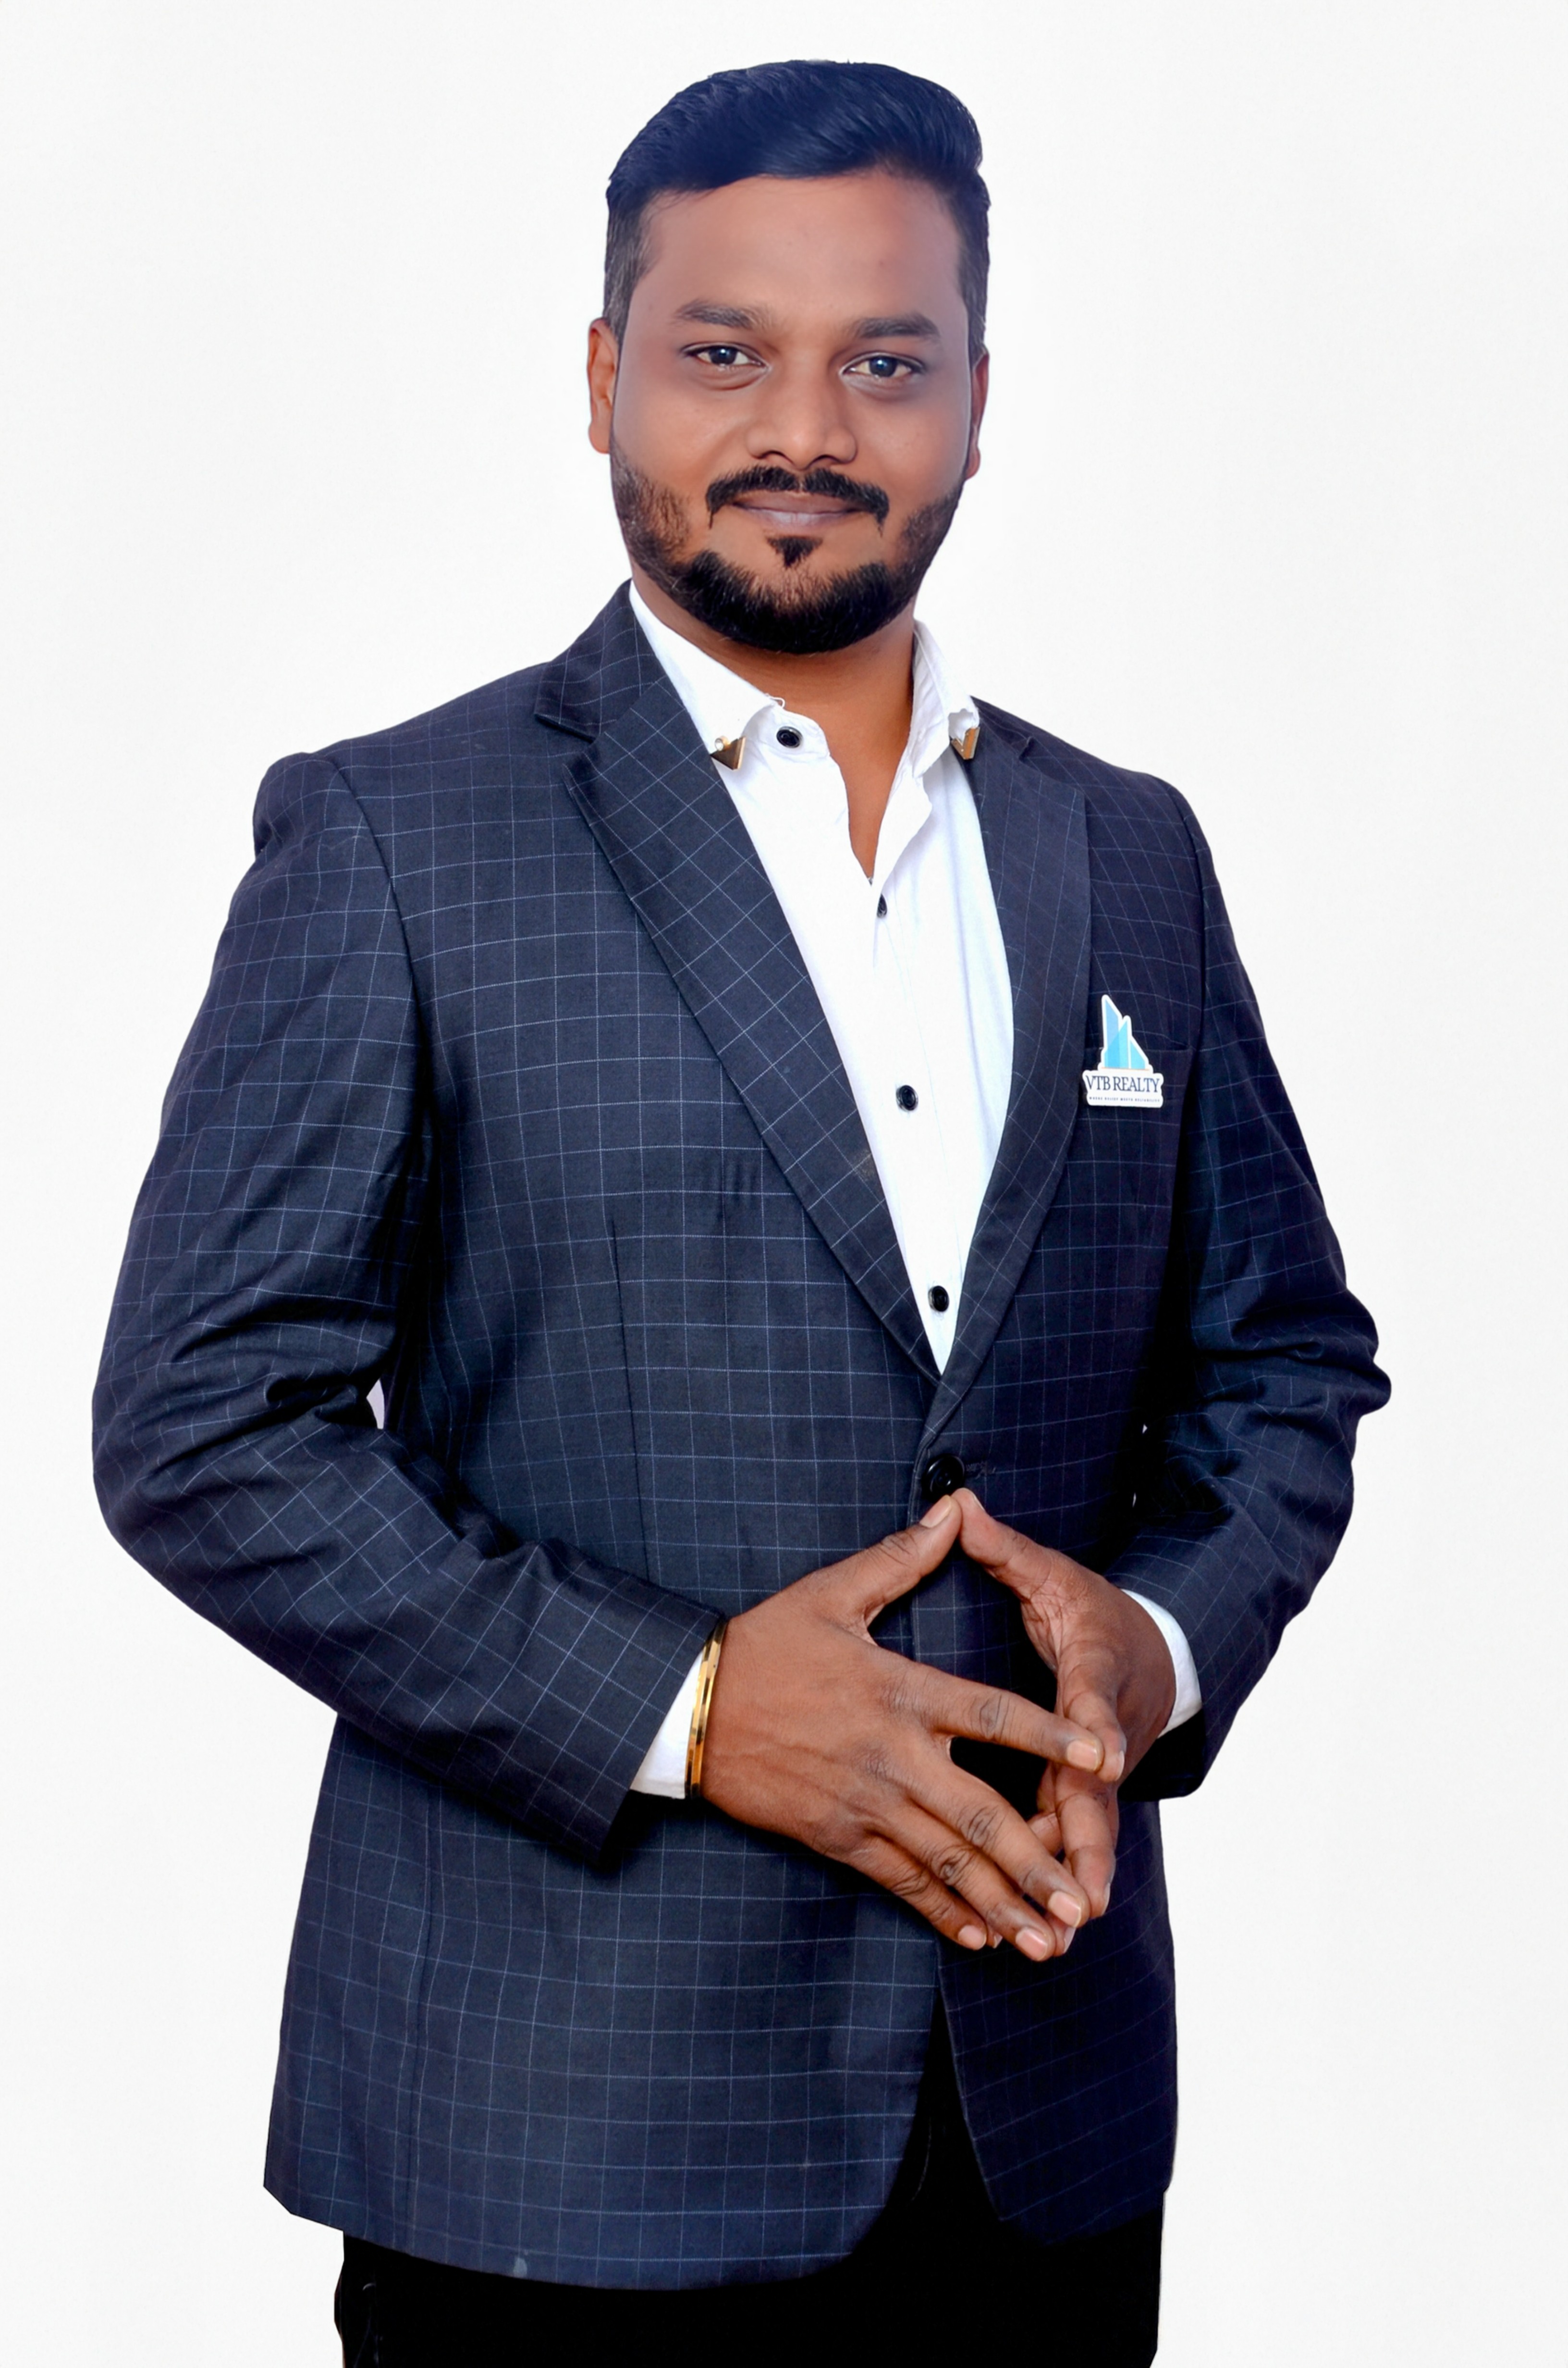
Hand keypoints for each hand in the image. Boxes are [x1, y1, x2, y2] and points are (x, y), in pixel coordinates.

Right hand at [699, 1497, 1108, 1960]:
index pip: (992, 1715)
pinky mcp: (837, 1835)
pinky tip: (979, 1934)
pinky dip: (941, 1909)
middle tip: (1082, 1899)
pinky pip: (899, 1880)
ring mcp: (865, 1802)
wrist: (690, 1707)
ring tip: (1046, 1939)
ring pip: (946, 1862)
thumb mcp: (831, 1592)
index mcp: (900, 1691)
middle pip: (980, 1815)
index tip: (1099, 1758)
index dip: (1049, 1736)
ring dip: (1000, 1902)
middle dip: (1036, 1862)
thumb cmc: (765, 1644)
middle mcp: (892, 1755)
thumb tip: (954, 1509)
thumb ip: (901, 1558)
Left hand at [954, 1492, 1177, 1918]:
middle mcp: (1102, 1733)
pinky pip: (1066, 1844)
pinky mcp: (1081, 1796)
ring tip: (1048, 1943)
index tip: (1099, 1759)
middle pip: (1096, 1796)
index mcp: (1095, 1673)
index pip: (1094, 1703)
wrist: (1154, 1652)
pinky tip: (1032, 1936)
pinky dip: (1054, 1884)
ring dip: (1067, 1885)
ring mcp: (1096, 1773)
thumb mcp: (1056, 1575)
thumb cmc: (1093, 1612)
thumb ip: (1006, 1550)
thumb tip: (960, 1503)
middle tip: (1078, 1904)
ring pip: (1082, 1834)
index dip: (1094, 1730)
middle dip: (1087, 1851)